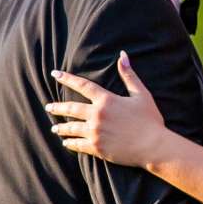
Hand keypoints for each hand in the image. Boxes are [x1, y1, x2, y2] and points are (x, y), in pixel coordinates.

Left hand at [45, 54, 171, 166]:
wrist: (153, 146)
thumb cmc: (150, 120)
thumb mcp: (141, 94)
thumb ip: (129, 75)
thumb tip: (122, 55)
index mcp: (106, 100)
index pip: (82, 85)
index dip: (67, 78)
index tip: (55, 74)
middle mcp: (97, 115)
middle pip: (70, 109)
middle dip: (57, 108)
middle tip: (48, 107)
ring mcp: (95, 133)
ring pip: (71, 128)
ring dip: (61, 127)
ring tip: (55, 128)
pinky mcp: (97, 148)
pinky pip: (78, 145)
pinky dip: (70, 143)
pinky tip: (66, 142)